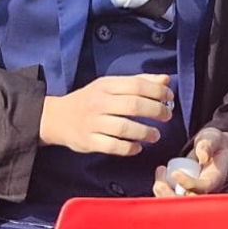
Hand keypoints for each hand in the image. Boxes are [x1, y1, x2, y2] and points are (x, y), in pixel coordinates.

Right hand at [40, 73, 173, 157]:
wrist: (58, 117)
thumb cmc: (91, 100)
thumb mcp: (111, 85)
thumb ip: (139, 81)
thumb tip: (165, 79)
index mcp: (106, 85)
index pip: (136, 85)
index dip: (157, 91)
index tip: (169, 98)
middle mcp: (99, 102)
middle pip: (133, 106)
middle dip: (156, 111)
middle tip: (167, 116)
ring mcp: (93, 123)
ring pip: (125, 128)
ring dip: (145, 133)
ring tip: (155, 135)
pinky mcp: (89, 141)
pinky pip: (113, 147)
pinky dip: (129, 148)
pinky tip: (137, 147)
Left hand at [152, 128, 227, 197]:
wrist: (214, 149)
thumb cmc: (214, 143)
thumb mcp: (213, 138)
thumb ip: (208, 144)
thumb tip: (203, 156)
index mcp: (215, 179)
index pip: (202, 188)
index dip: (188, 183)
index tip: (174, 173)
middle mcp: (205, 190)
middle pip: (189, 203)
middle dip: (171, 196)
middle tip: (160, 182)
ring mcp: (194, 192)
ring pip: (178, 202)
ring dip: (163, 193)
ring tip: (160, 172)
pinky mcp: (185, 190)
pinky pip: (171, 196)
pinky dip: (162, 189)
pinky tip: (160, 174)